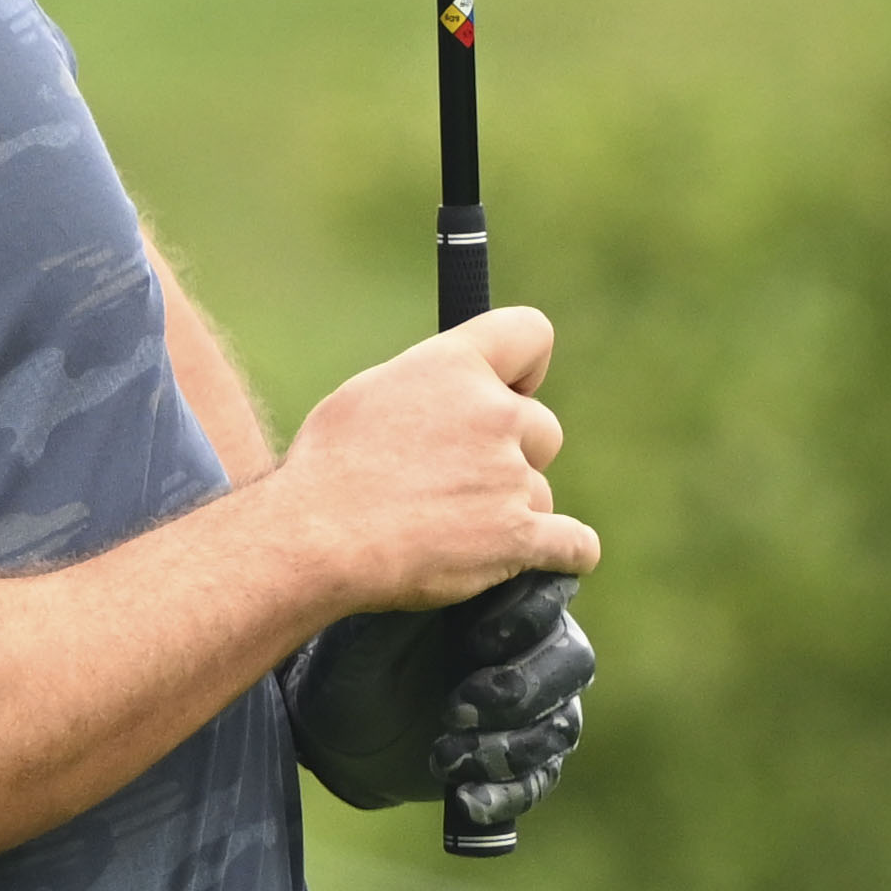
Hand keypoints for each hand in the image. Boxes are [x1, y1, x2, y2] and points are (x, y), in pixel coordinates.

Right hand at [274, 308, 596, 619]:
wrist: (316, 537)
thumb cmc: (328, 467)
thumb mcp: (369, 394)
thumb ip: (425, 385)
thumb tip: (444, 397)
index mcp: (455, 366)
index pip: (531, 334)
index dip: (525, 369)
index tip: (509, 394)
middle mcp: (494, 412)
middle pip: (543, 429)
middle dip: (514, 454)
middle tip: (464, 481)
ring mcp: (510, 475)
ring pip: (540, 491)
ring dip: (513, 510)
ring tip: (456, 530)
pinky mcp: (519, 536)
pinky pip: (574, 545)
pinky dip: (567, 553)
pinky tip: (554, 555)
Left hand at [282, 573, 594, 829]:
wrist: (330, 723)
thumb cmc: (356, 654)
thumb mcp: (378, 619)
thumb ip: (423, 590)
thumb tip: (456, 554)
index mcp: (504, 597)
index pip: (551, 594)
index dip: (525, 616)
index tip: (472, 638)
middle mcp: (530, 649)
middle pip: (571, 661)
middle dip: (519, 688)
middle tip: (455, 706)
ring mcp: (531, 708)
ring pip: (562, 723)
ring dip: (508, 745)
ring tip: (443, 756)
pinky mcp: (519, 760)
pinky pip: (540, 778)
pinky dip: (508, 792)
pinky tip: (467, 799)